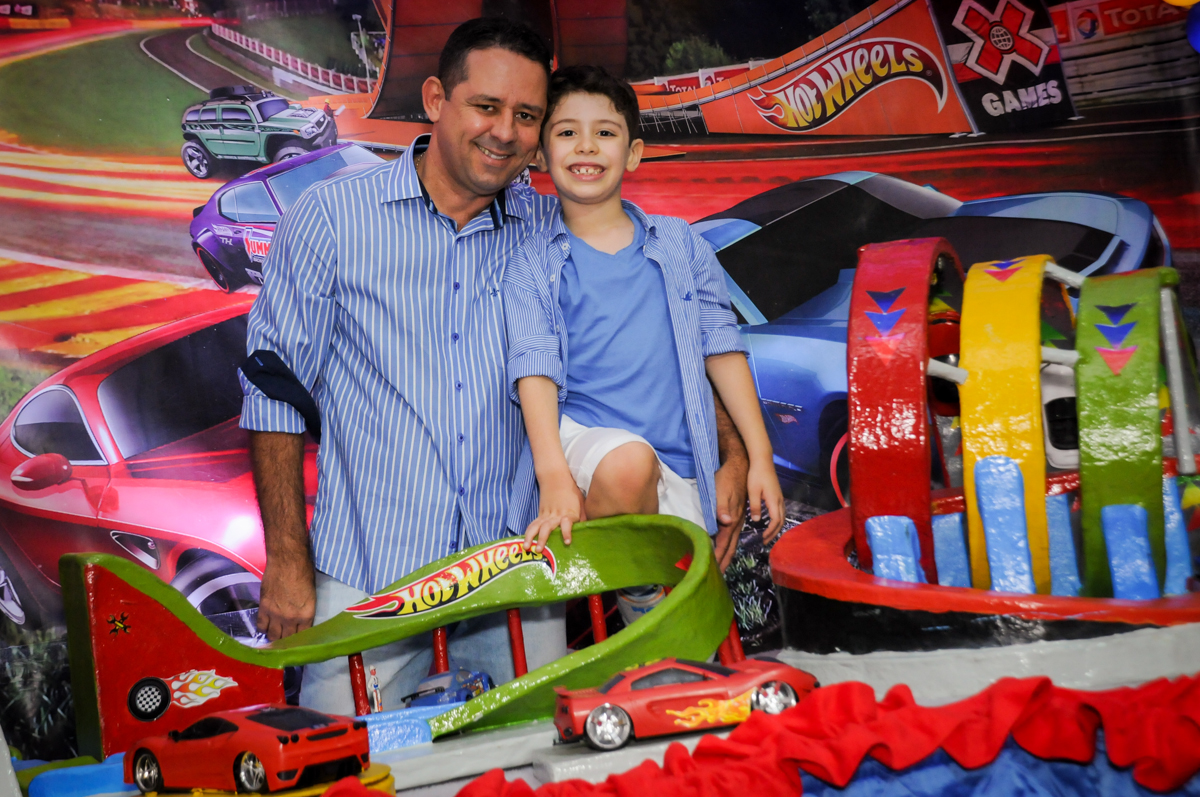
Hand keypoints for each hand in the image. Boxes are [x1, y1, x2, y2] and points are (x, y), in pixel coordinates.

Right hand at [256, 554, 315, 640]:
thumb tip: (300, 622)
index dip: (299, 640)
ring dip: (274, 637)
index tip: (297, 641)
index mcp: (306, 615)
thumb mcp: (311, 596)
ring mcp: (275, 614)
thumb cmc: (304, 573)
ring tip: (275, 636)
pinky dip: (263, 628)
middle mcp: (291, 619)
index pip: (303, 636)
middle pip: (287, 639)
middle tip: (285, 640)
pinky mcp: (263, 608)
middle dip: (286, 642)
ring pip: (273, 635)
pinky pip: (261, 625)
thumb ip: (305, 612)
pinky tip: (265, 627)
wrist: (288, 560)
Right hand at [523, 471, 585, 553]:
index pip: (567, 523)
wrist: (556, 477)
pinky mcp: (540, 514)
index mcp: (568, 513)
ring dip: (531, 537)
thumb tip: (588, 531)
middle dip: (543, 538)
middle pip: (547, 527)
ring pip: (536, 526)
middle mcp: (556, 515)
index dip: (567, 532)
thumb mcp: (581, 503)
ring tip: (527, 547)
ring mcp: (546, 514)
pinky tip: (525, 542)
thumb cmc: (572, 491)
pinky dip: (528, 533)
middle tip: (539, 550)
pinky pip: (533, 524)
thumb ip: (583, 518)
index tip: (567, 541)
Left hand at [713, 456, 747, 571]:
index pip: (725, 543)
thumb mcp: (722, 489)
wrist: (741, 465)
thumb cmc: (728, 476)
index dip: (719, 557)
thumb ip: (722, 506)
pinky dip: (730, 544)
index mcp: (733, 519)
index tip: (714, 571)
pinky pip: (735, 534)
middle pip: (731, 546)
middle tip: (717, 575)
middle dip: (724, 561)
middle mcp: (738, 521)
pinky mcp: (739, 513)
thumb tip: (726, 522)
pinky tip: (727, 545)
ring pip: (734, 541)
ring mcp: (740, 518)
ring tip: (721, 565)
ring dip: (727, 554)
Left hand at [748, 459, 785, 544]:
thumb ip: (755, 506)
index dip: (770, 531)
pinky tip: (770, 522)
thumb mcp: (752, 491)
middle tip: (765, 541)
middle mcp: (779, 500)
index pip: (775, 521)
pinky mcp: (778, 495)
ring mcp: (780, 497)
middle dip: (774, 532)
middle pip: (781, 521)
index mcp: (773, 501)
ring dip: (776, 527)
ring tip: (768, 534)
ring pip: (782, 516)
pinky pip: (780, 512)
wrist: (762, 461)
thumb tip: (757, 521)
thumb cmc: (756, 475)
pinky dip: (776, 520)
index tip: (762, 538)